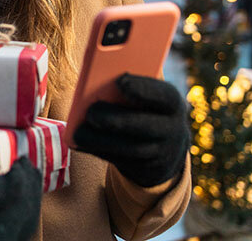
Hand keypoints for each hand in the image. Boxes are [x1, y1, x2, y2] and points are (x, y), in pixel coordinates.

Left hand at [73, 74, 189, 187]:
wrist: (168, 148)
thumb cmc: (148, 111)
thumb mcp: (150, 100)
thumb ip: (132, 92)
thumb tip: (98, 88)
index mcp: (173, 104)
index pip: (164, 96)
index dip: (144, 88)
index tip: (120, 81)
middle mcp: (172, 129)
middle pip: (146, 125)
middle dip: (117, 119)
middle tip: (92, 111)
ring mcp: (160, 152)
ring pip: (132, 149)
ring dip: (102, 141)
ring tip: (79, 133)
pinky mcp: (146, 170)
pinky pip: (121, 161)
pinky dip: (99, 151)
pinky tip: (80, 144)